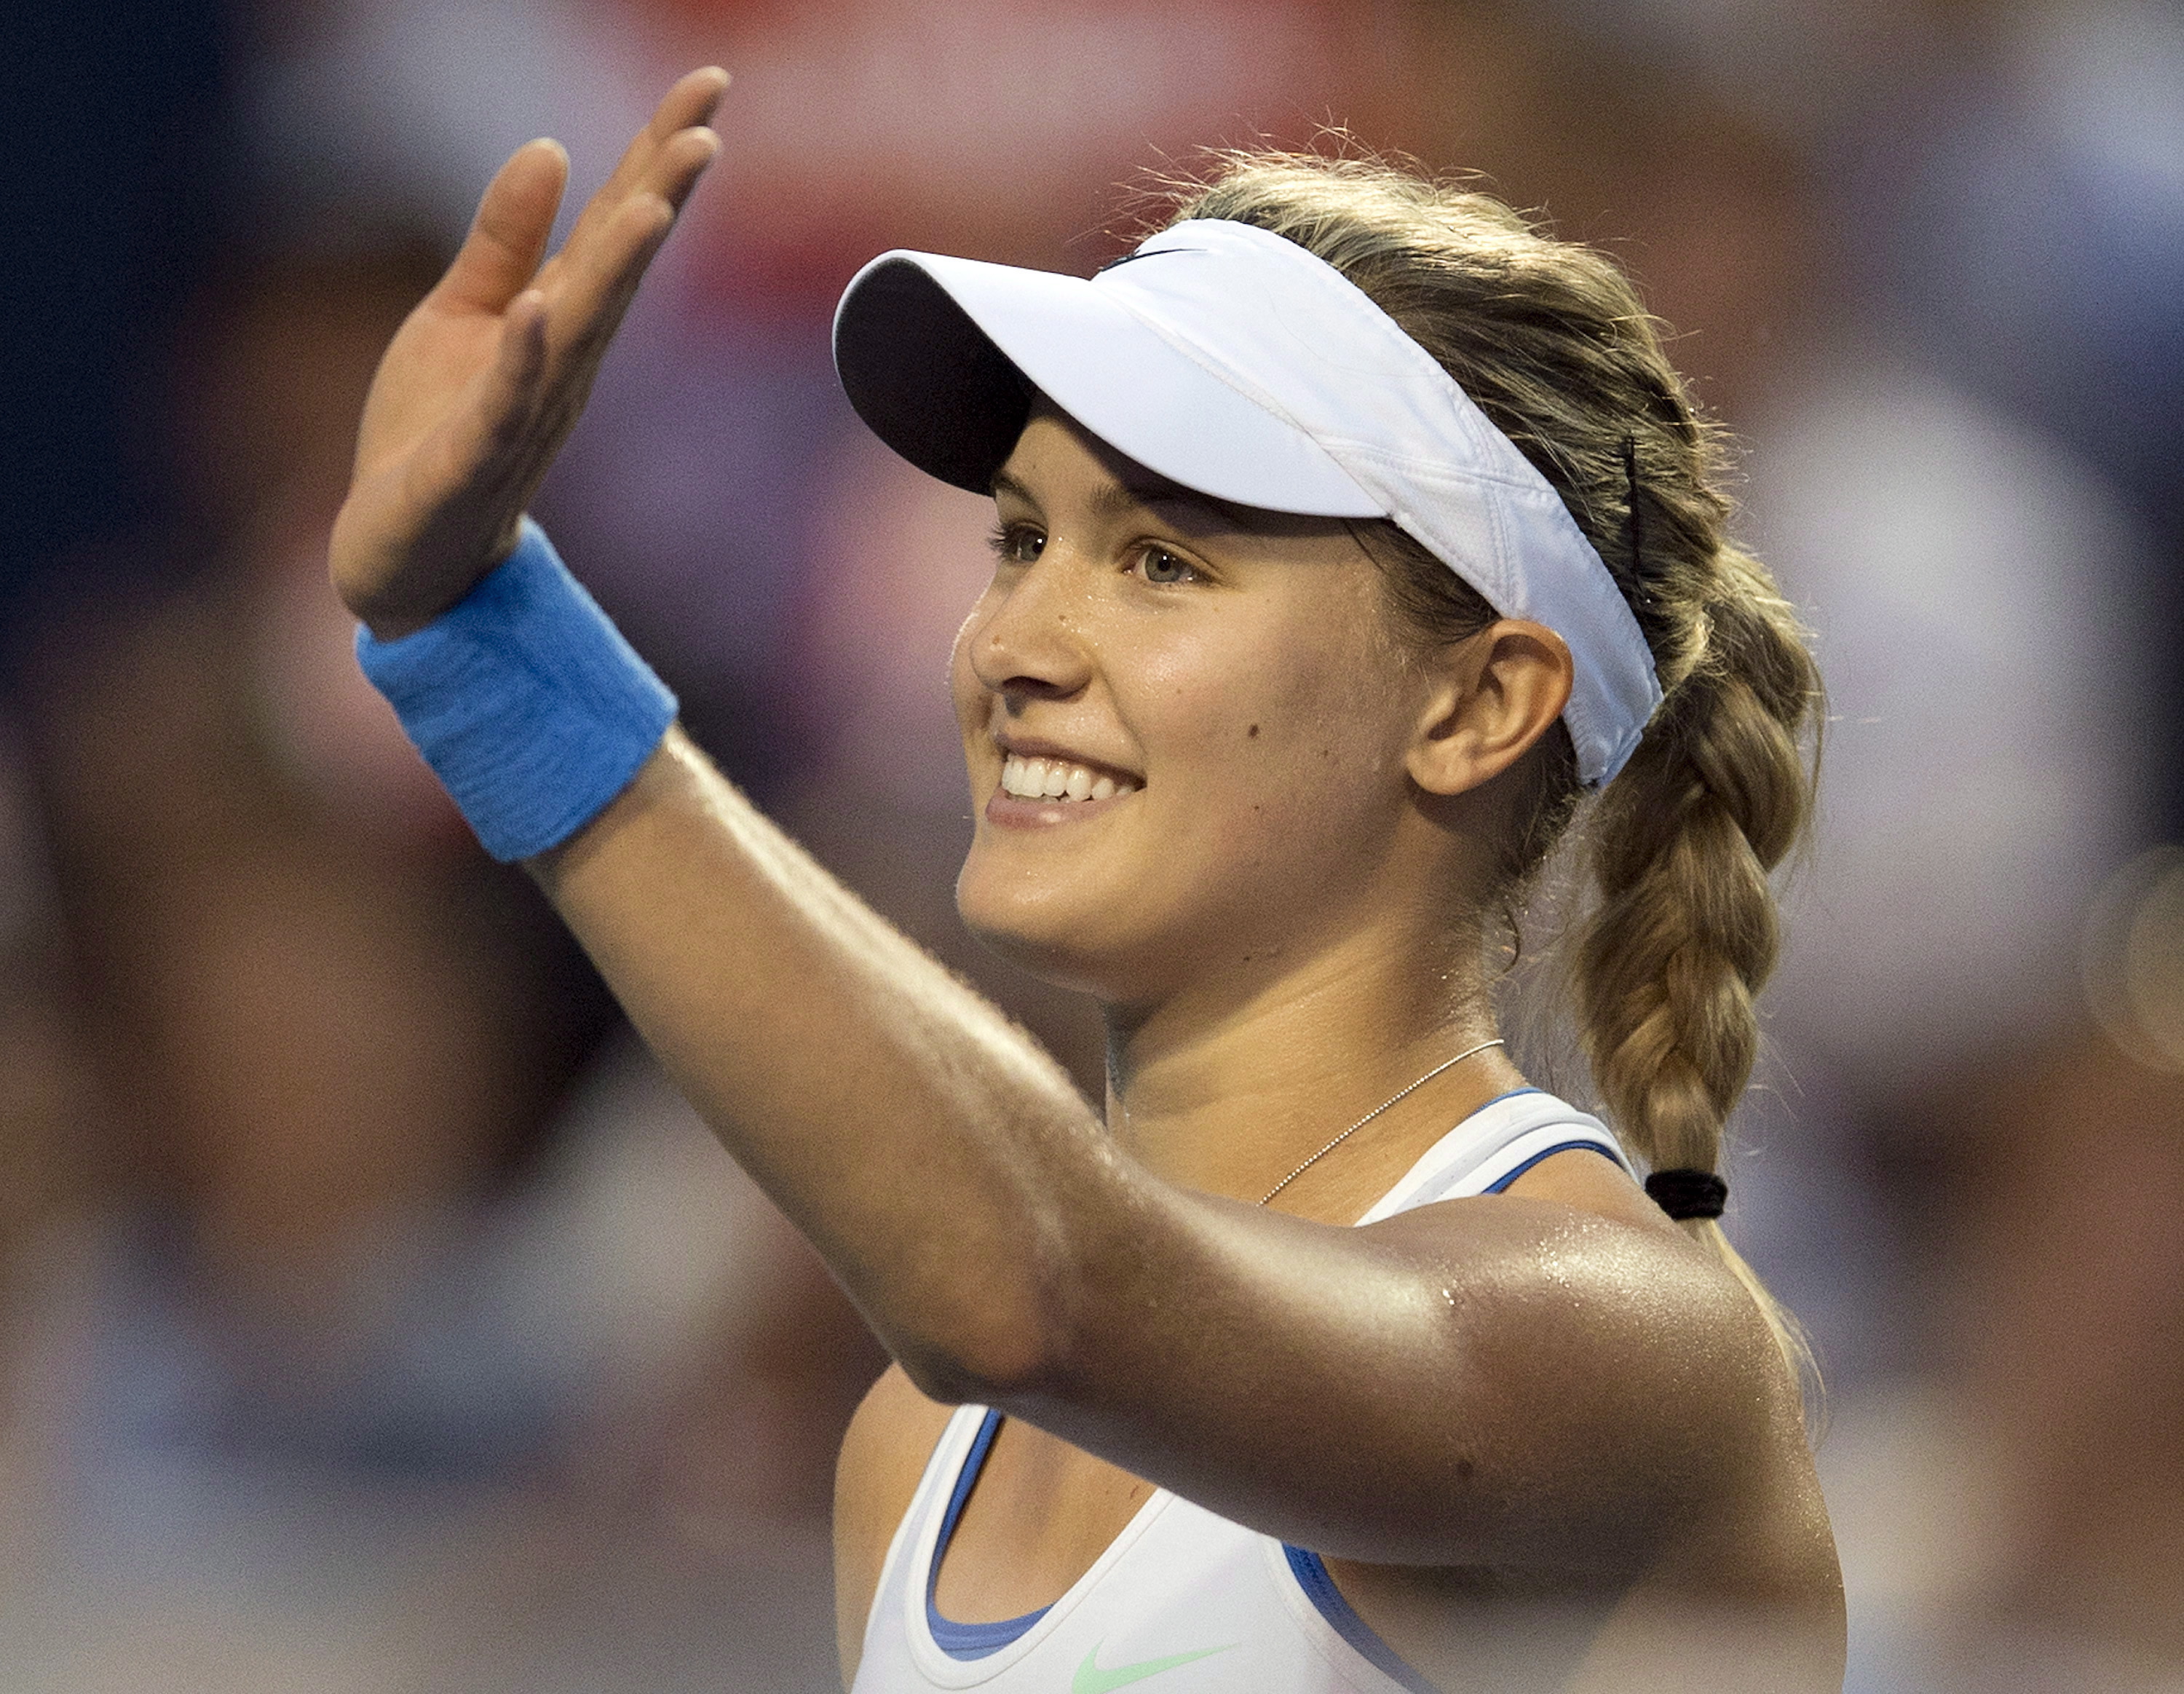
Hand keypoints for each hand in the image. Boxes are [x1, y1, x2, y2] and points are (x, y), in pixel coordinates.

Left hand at [331, 68, 727, 637]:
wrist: (404, 558)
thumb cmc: (435, 435)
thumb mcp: (463, 316)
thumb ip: (506, 239)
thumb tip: (552, 148)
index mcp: (562, 322)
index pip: (617, 224)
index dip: (660, 153)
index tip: (710, 84)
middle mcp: (561, 363)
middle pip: (617, 267)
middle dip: (661, 197)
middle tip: (709, 128)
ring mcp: (523, 411)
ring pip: (579, 331)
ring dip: (617, 270)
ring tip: (651, 204)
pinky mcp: (469, 460)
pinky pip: (502, 402)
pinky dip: (522, 357)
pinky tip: (537, 307)